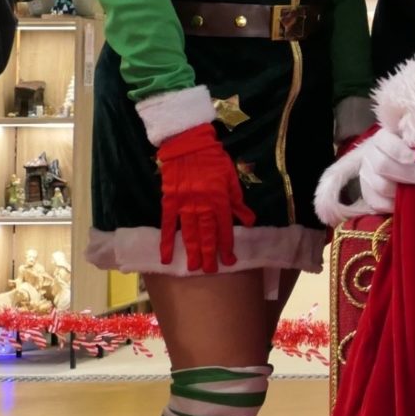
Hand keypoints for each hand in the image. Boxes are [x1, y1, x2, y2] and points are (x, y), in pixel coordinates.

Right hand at [155, 124, 255, 271]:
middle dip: (209, 254)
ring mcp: (184, 204)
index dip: (227, 245)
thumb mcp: (231, 178)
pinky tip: (165, 256)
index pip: (225, 227)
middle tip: (210, 271)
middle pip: (206, 234)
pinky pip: (167, 224)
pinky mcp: (169, 201)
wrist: (188, 144)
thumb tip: (249, 222)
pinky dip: (165, 241)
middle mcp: (202, 204)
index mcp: (219, 199)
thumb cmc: (213, 160)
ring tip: (193, 268)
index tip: (230, 260)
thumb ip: (238, 202)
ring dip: (191, 251)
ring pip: (189, 232)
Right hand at [355, 130, 414, 212]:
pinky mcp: (367, 193)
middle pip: (383, 165)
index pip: (385, 142)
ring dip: (404, 191)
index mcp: (383, 138)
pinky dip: (394, 205)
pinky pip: (377, 203)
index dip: (398, 150)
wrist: (405, 168)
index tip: (414, 157)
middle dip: (410, 173)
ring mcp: (366, 174)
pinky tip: (407, 202)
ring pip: (381, 186)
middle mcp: (370, 154)